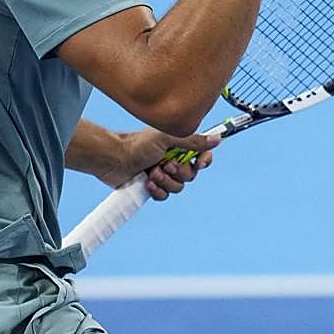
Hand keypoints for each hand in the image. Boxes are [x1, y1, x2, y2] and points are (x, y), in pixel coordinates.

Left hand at [103, 129, 220, 200]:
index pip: (201, 155)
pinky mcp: (153, 187)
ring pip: (178, 187)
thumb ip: (193, 140)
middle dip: (178, 172)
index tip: (200, 163)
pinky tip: (147, 182)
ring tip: (152, 172)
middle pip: (191, 175)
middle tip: (165, 163)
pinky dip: (157, 190)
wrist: (115, 159)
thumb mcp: (168, 138)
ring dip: (165, 181)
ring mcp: (163, 174)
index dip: (203, 161)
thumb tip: (217, 138)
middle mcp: (172, 159)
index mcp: (178, 145)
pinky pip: (165, 196)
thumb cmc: (138, 144)